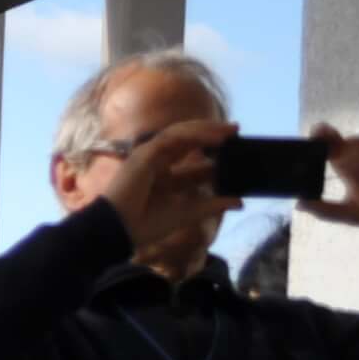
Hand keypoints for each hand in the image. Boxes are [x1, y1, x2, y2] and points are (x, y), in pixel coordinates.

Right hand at [86, 116, 231, 280]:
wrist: (119, 229)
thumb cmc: (146, 224)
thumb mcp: (189, 212)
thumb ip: (213, 205)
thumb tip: (240, 201)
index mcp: (164, 176)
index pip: (191, 159)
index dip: (212, 154)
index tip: (235, 151)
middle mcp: (157, 162)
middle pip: (187, 140)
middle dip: (212, 134)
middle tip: (235, 131)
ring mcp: (149, 155)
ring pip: (181, 133)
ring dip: (207, 130)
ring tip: (230, 130)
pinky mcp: (145, 153)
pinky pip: (174, 136)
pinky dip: (194, 134)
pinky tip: (214, 137)